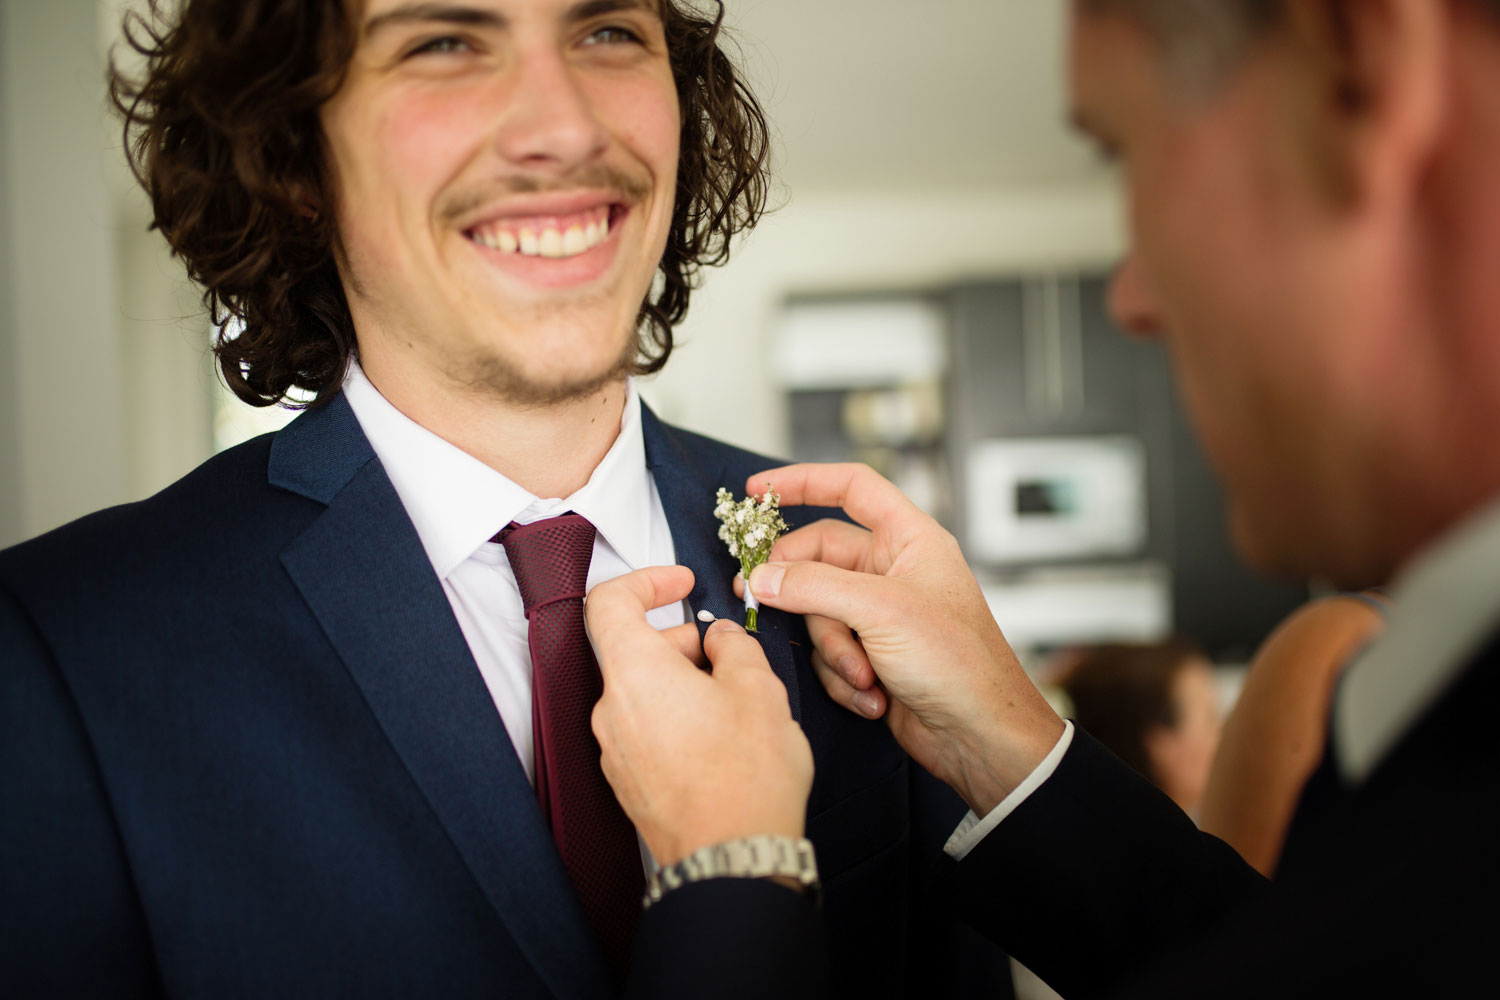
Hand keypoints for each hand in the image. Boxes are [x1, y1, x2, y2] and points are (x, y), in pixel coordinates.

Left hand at [586, 566, 813, 866]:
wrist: (731, 859)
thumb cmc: (744, 779)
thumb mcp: (758, 690)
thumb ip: (735, 647)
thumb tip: (722, 640)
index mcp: (635, 673)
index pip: (609, 602)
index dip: (646, 580)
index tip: (679, 582)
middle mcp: (612, 709)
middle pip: (632, 650)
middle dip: (681, 641)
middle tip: (728, 655)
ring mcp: (615, 750)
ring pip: (641, 691)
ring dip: (682, 681)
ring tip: (734, 701)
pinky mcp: (627, 781)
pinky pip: (645, 729)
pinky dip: (676, 716)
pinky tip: (720, 736)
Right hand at [738, 463, 1063, 815]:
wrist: (980, 735)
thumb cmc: (958, 662)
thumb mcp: (880, 611)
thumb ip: (812, 586)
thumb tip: (761, 577)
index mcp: (910, 539)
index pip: (851, 487)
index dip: (802, 481)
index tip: (755, 490)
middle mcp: (894, 570)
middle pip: (818, 559)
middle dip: (802, 595)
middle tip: (763, 601)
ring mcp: (880, 614)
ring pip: (818, 612)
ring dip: (834, 650)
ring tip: (864, 674)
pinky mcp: (872, 654)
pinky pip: (830, 651)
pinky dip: (843, 677)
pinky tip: (872, 698)